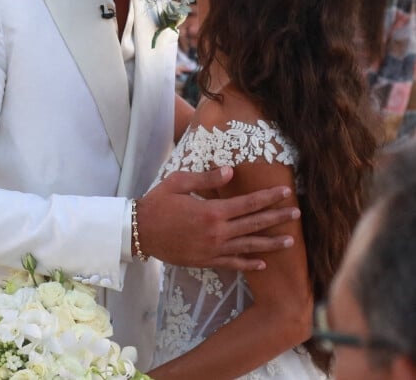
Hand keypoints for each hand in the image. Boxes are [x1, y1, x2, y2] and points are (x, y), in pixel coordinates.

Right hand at [136, 167, 298, 270]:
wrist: (140, 231)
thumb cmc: (158, 203)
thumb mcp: (179, 182)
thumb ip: (206, 178)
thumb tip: (230, 171)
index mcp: (212, 211)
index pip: (248, 204)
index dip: (268, 198)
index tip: (285, 193)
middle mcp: (218, 232)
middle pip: (254, 225)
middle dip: (277, 218)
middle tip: (296, 214)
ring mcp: (213, 249)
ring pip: (249, 246)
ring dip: (271, 244)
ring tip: (290, 241)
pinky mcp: (206, 261)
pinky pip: (233, 263)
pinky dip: (249, 264)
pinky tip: (263, 264)